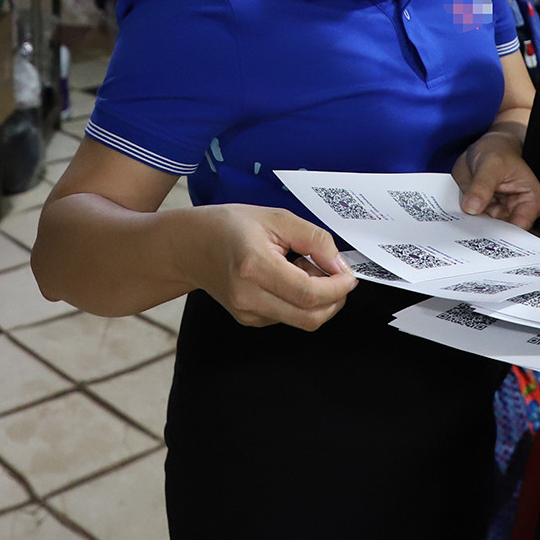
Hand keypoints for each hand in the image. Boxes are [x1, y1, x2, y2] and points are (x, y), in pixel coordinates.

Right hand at [177, 204, 356, 330]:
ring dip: (317, 299)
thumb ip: (314, 239)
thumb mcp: (276, 218)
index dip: (338, 287)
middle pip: (310, 317)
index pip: (309, 293)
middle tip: (335, 273)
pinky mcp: (248, 320)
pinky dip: (300, 302)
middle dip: (335, 299)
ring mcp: (247, 313)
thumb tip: (340, 265)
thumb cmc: (229, 226)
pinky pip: (288, 317)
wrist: (190, 246)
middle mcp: (248, 296)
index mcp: (254, 267)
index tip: (348, 274)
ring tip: (303, 267)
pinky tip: (289, 278)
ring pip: (302, 320)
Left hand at [452, 127, 539, 227]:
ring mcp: (498, 213)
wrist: (483, 148)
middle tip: (469, 234)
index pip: (521, 225)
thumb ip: (482, 186)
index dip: (506, 234)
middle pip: (503, 232)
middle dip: (487, 234)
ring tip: (460, 228)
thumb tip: (472, 207)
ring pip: (486, 229)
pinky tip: (455, 221)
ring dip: (473, 229)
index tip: (488, 237)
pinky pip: (473, 222)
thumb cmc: (497, 151)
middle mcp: (516, 211)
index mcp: (531, 200)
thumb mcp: (491, 164)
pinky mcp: (482, 212)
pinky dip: (464, 222)